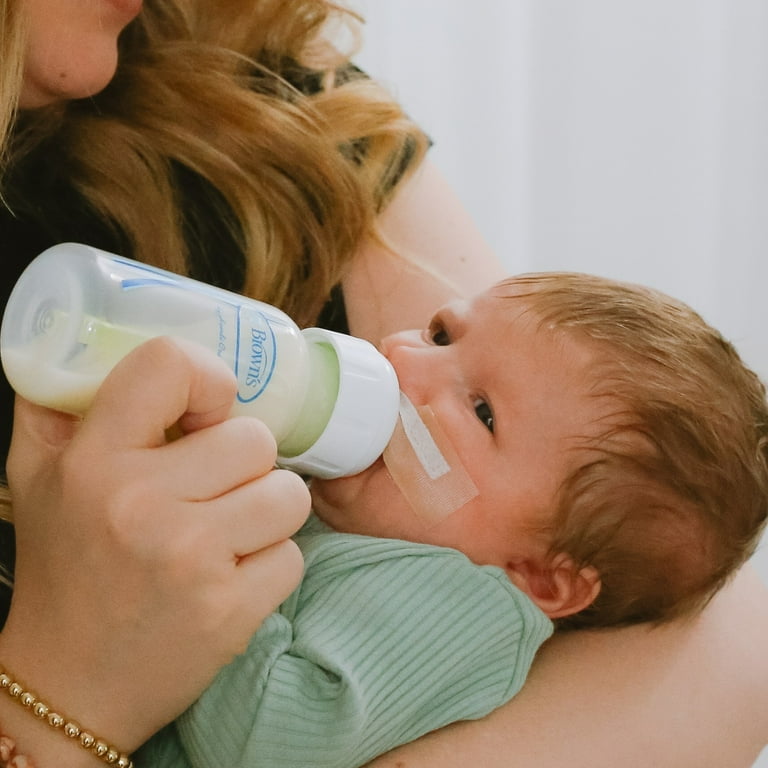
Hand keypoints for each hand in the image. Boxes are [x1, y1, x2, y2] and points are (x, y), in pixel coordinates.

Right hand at [0, 337, 309, 759]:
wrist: (70, 681)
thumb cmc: (64, 567)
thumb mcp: (37, 476)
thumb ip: (59, 404)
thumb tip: (89, 341)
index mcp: (94, 461)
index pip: (172, 365)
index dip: (208, 379)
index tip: (208, 410)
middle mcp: (142, 505)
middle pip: (254, 438)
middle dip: (244, 462)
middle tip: (213, 488)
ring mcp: (190, 559)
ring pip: (288, 493)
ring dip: (267, 510)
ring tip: (228, 529)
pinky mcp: (229, 610)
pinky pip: (292, 555)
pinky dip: (271, 564)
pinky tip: (230, 576)